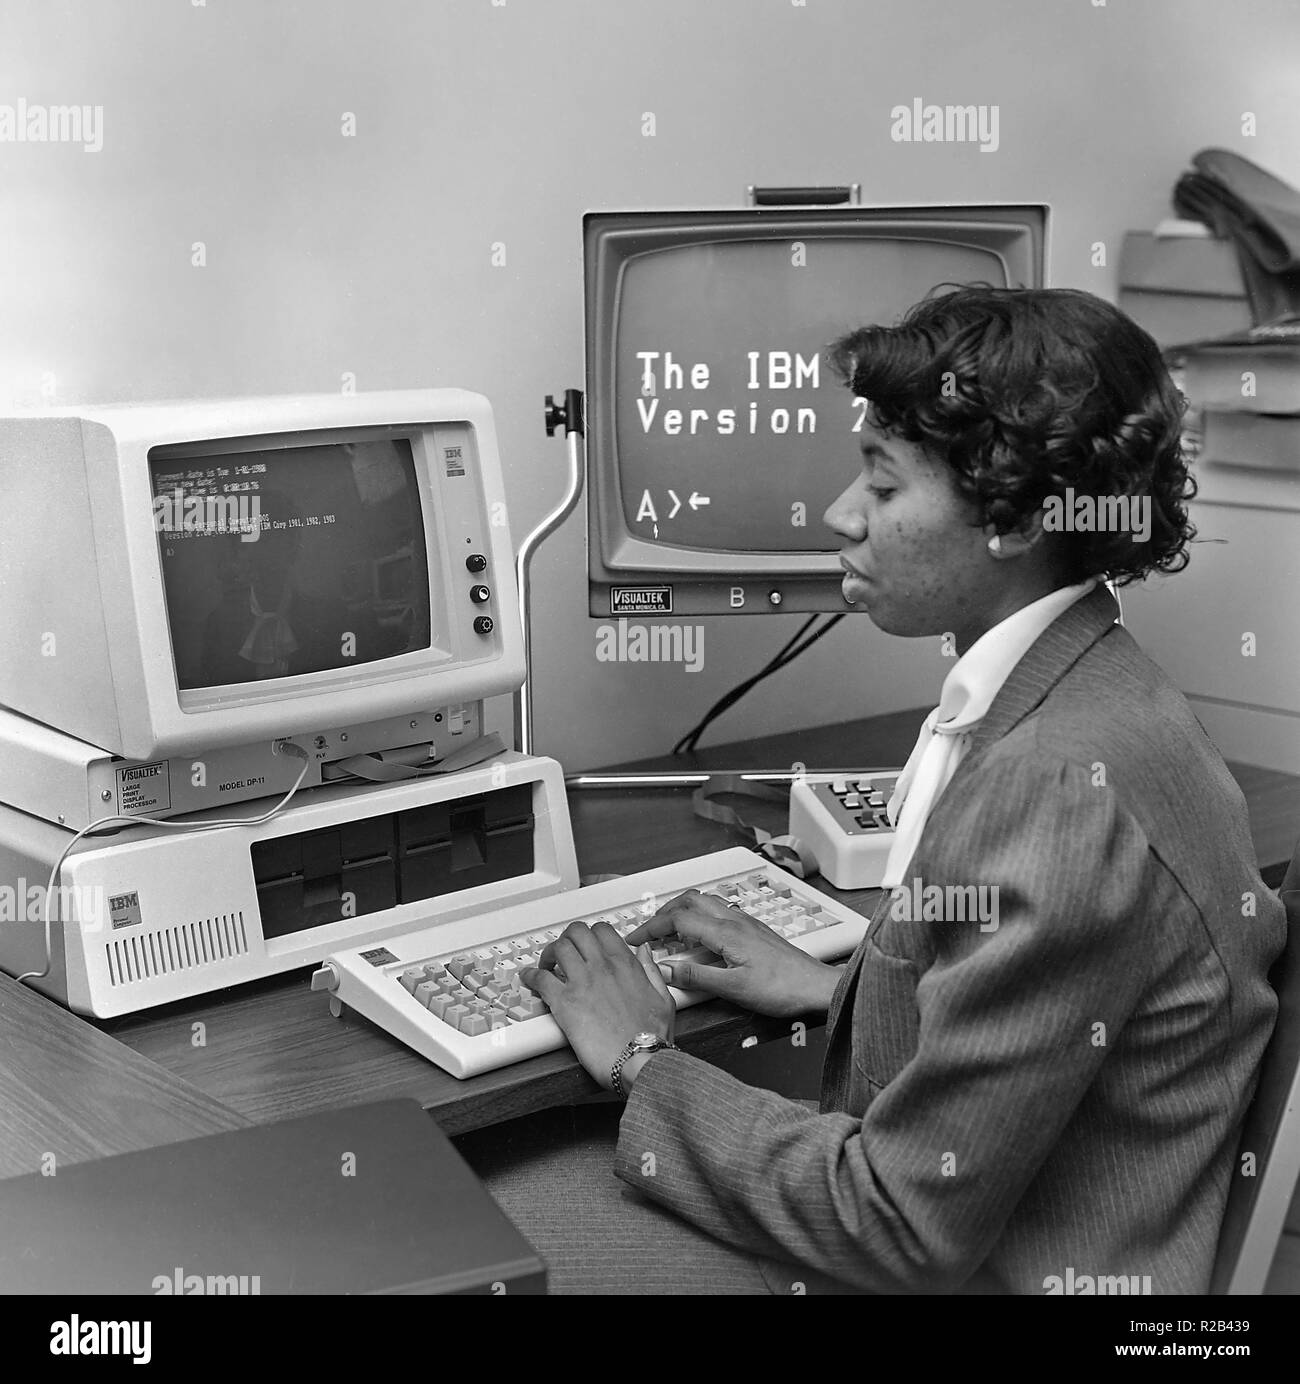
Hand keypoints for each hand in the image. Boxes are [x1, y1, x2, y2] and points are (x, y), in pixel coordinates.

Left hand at [520, 922, 674, 1091]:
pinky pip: (540, 978)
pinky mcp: (565, 1003)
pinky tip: (529, 978)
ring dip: (549, 953)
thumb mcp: (663, 998)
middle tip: (564, 951)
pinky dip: (531, 976)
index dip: (591, 935)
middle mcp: (603, 967)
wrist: (639, 1059)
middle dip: (567, 938)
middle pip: (577, 932)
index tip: (586, 946)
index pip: (602, 931)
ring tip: (546, 964)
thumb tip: (644, 952)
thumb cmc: (652, 1037)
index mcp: (626, 965)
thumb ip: (651, 970)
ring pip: (558, 948)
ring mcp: (582, 982)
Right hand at [625, 889, 841, 1018]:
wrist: (815, 987)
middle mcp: (735, 920)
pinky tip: (698, 937)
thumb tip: (665, 968)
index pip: (678, 918)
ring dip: (681, 911)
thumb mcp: (733, 989)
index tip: (635, 939)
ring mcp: (745, 922)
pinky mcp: (753, 929)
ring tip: (668, 932)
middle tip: (647, 932)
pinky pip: (717, 912)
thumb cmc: (782, 989)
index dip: (651, 927)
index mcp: (726, 932)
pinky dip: (698, 917)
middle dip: (663, 912)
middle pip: (689, 900)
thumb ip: (696, 977)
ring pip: (704, 902)